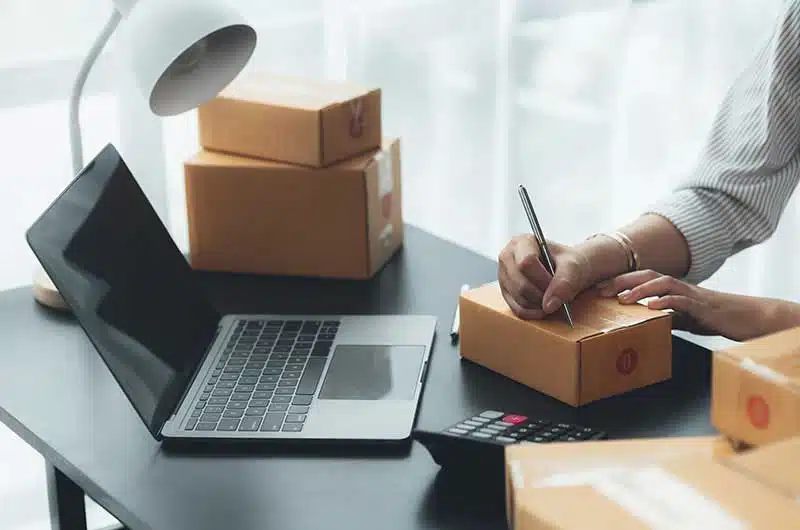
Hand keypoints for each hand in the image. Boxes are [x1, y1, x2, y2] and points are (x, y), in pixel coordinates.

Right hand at [497, 235, 591, 318]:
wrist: (566, 270)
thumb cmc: (568, 263)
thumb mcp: (573, 267)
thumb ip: (564, 282)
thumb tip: (549, 305)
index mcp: (522, 242)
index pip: (526, 263)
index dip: (543, 280)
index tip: (558, 287)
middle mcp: (507, 257)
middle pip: (521, 284)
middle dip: (543, 295)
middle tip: (558, 296)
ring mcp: (504, 276)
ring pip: (519, 298)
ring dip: (540, 305)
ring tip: (553, 299)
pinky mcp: (506, 293)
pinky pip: (517, 309)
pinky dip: (534, 312)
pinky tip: (545, 308)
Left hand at [597, 269, 799, 341]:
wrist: (743, 317)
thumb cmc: (710, 317)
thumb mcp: (680, 318)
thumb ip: (662, 317)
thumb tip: (642, 323)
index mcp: (669, 288)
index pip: (639, 279)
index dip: (617, 282)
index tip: (596, 288)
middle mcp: (676, 286)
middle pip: (645, 276)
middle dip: (620, 281)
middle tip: (599, 290)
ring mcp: (688, 293)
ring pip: (660, 283)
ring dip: (639, 290)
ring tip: (621, 299)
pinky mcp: (700, 305)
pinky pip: (681, 300)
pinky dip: (665, 303)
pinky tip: (651, 309)